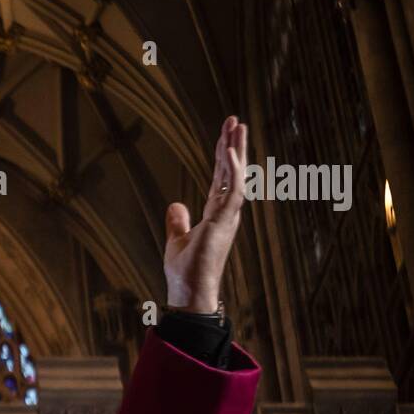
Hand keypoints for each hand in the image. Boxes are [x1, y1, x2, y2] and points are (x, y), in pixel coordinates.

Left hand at [164, 115, 247, 312]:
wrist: (190, 292)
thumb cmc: (186, 272)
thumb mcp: (177, 240)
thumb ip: (178, 221)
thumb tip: (176, 204)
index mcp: (216, 214)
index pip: (221, 178)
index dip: (223, 157)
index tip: (225, 135)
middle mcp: (226, 212)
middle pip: (231, 172)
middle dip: (233, 145)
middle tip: (235, 121)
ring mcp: (227, 216)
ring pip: (236, 176)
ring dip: (236, 151)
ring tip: (237, 126)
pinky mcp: (224, 222)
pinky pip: (232, 191)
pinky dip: (232, 171)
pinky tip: (229, 152)